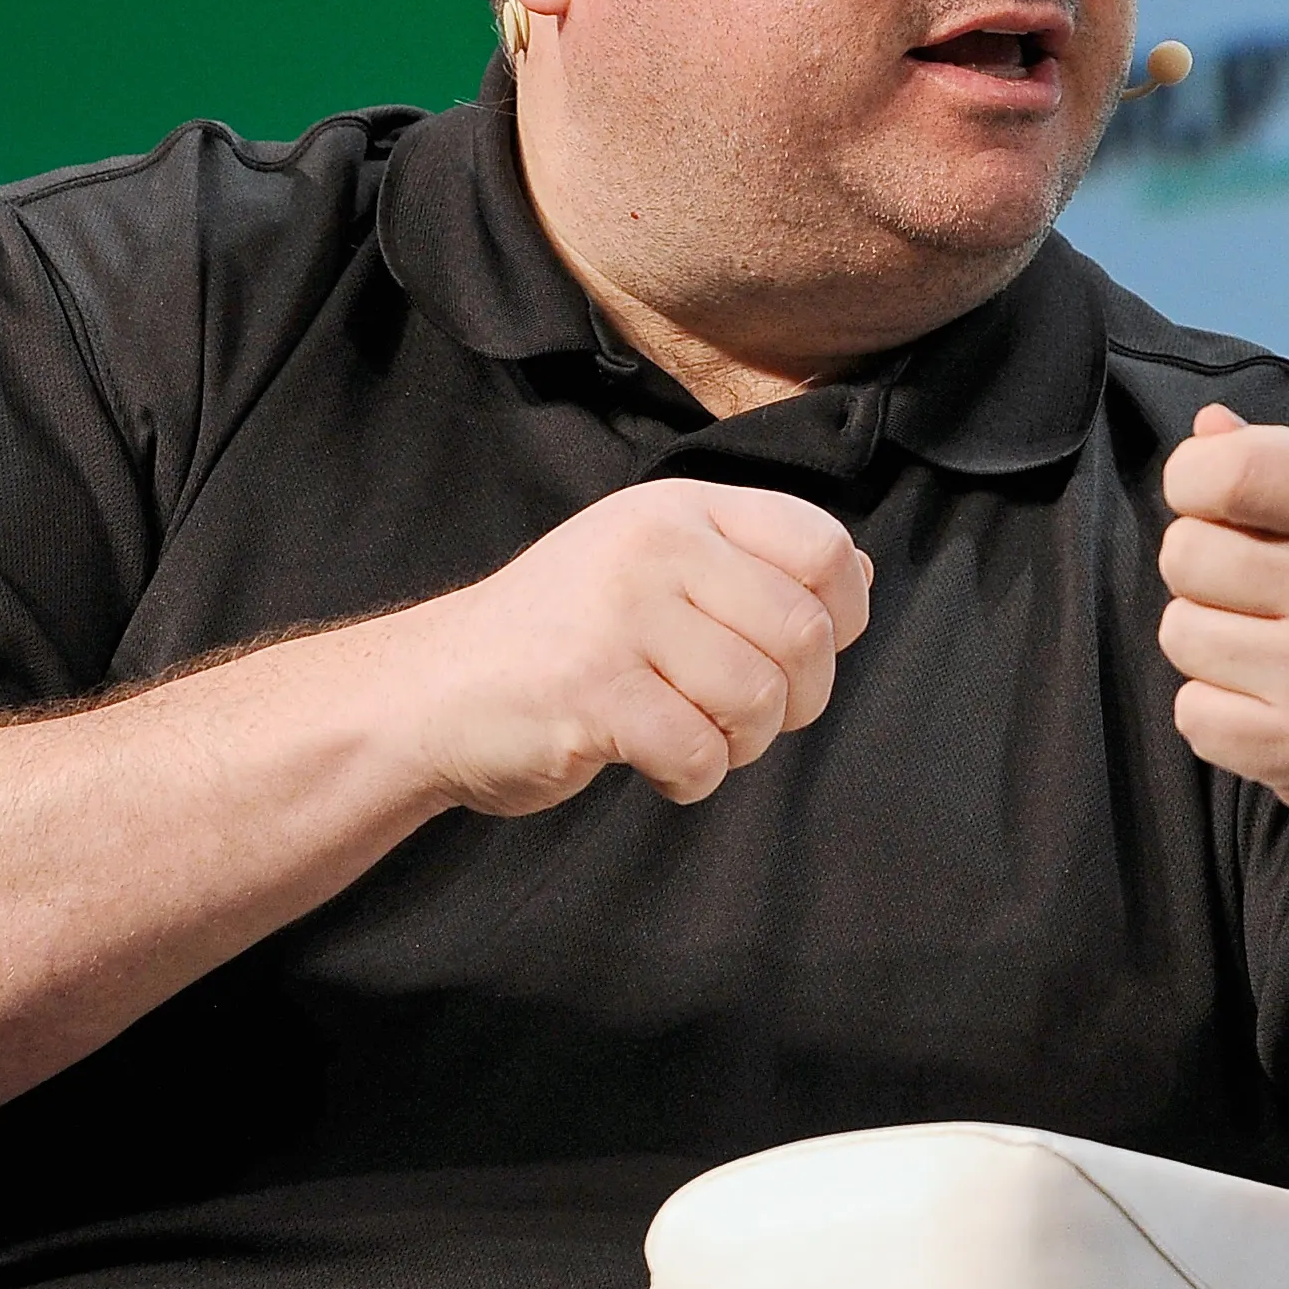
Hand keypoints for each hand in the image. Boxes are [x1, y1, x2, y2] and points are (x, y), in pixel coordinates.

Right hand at [396, 479, 870, 815]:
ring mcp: (619, 615)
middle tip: (746, 717)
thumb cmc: (558, 640)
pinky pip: (699, 753)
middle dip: (797, 700)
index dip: (841, 614)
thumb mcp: (651, 569)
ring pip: (758, 699)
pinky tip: (656, 765)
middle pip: (802, 633)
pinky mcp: (592, 690)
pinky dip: (693, 778)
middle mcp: (654, 546)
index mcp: (678, 509)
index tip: (803, 653)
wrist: (430, 692)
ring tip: (692, 736)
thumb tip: (859, 572)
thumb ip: (749, 566)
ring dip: (742, 745)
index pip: (820, 544)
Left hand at [1157, 406, 1288, 835]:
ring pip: (1180, 633)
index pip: (1227, 472)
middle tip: (1258, 585)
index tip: (1215, 502)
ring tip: (1275, 644)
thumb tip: (1206, 428)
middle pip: (1185, 553)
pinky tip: (1278, 702)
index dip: (1193, 480)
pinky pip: (1192, 714)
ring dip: (1211, 638)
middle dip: (1203, 564)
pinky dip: (1219, 710)